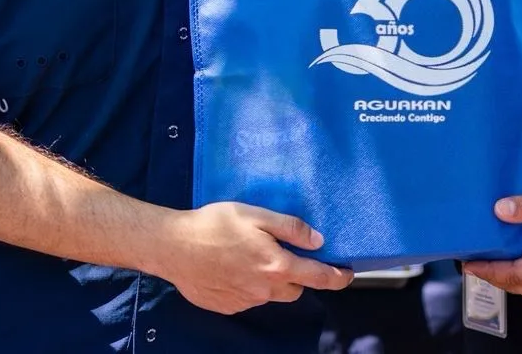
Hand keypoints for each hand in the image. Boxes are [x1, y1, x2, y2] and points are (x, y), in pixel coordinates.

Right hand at [150, 202, 352, 314]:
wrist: (174, 247)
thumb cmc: (214, 225)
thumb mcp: (256, 215)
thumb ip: (290, 228)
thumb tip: (318, 240)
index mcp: (277, 266)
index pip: (319, 278)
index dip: (338, 277)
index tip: (348, 274)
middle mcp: (265, 289)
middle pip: (296, 288)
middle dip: (298, 274)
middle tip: (286, 253)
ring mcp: (246, 301)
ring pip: (272, 294)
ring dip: (272, 279)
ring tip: (252, 255)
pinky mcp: (228, 306)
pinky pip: (250, 297)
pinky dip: (250, 285)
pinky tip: (233, 266)